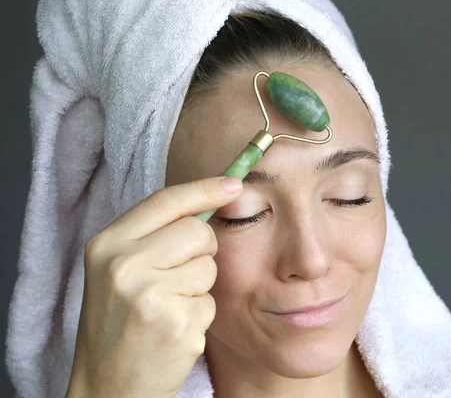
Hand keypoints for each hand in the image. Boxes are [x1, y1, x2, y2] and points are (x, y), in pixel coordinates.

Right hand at [66, 176, 242, 397]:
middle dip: (202, 251)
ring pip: (209, 267)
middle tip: (177, 278)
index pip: (166, 201)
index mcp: (107, 245)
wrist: (108, 386)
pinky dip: (199, 316)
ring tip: (168, 308)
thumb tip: (213, 199)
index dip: (204, 188)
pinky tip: (174, 330)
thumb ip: (154, 236)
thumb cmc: (119, 324)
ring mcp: (151, 296)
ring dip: (198, 287)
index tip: (234, 183)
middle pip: (198, 232)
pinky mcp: (178, 324)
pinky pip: (211, 302)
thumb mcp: (118, 271)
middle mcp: (125, 265)